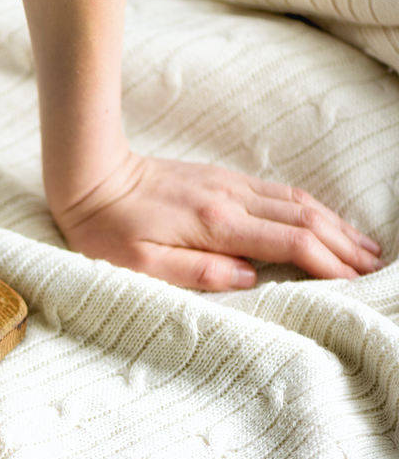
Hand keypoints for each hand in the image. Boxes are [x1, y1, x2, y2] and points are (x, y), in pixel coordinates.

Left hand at [51, 153, 384, 290]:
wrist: (88, 175)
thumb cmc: (105, 228)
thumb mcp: (139, 264)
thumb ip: (196, 273)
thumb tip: (248, 278)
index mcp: (214, 224)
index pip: (289, 242)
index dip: (327, 263)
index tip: (353, 282)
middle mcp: (229, 199)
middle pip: (304, 219)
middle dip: (343, 244)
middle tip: (374, 268)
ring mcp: (226, 184)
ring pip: (295, 201)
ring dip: (333, 223)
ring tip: (362, 246)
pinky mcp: (218, 178)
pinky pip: (277, 191)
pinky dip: (308, 207)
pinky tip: (320, 218)